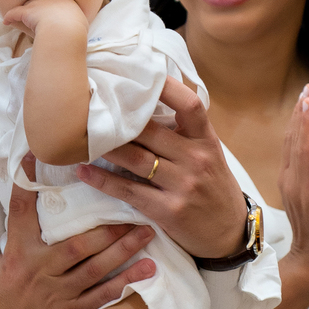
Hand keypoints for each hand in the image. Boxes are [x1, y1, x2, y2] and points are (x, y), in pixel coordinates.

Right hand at [0, 181, 155, 308]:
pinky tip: (148, 270)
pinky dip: (128, 281)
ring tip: (147, 230)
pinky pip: (106, 293)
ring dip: (124, 247)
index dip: (28, 181)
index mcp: (17, 256)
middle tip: (132, 203)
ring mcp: (60, 293)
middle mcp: (41, 270)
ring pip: (98, 264)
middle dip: (107, 223)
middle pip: (79, 240)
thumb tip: (30, 225)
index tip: (37, 155)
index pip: (21, 211)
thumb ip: (15, 249)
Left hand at [2, 0, 87, 37]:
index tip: (49, 14)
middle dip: (37, 7)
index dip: (52, 7)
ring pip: (28, 5)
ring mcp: (39, 3)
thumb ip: (76, 24)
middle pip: (42, 0)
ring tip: (18, 18)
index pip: (57, 1)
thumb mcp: (81, 25)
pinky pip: (15, 13)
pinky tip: (5, 21)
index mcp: (66, 1)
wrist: (64, 31)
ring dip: (23, 12)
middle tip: (33, 15)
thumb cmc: (75, 32)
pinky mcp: (27, 11)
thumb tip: (77, 31)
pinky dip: (9, 17)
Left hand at [77, 77, 245, 258]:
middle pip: (150, 131)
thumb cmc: (213, 188)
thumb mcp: (209, 154)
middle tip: (89, 106)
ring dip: (105, 147)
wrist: (229, 233)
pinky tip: (83, 171)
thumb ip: (185, 132)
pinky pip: (128, 190)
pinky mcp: (168, 211)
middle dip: (119, 119)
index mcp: (206, 141)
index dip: (166, 87)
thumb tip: (149, 102)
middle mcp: (196, 159)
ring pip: (135, 158)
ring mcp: (183, 185)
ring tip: (79, 136)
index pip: (190, 105)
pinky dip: (102, 180)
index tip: (140, 76)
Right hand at [278, 86, 308, 291]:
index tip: (305, 92)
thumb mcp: (307, 198)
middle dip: (301, 113)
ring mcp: (303, 195)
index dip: (298, 117)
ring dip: (304, 128)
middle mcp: (293, 183)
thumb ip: (304, 176)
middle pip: (294, 142)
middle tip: (307, 86)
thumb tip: (305, 154)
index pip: (292, 142)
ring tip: (307, 103)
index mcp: (291, 180)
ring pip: (302, 155)